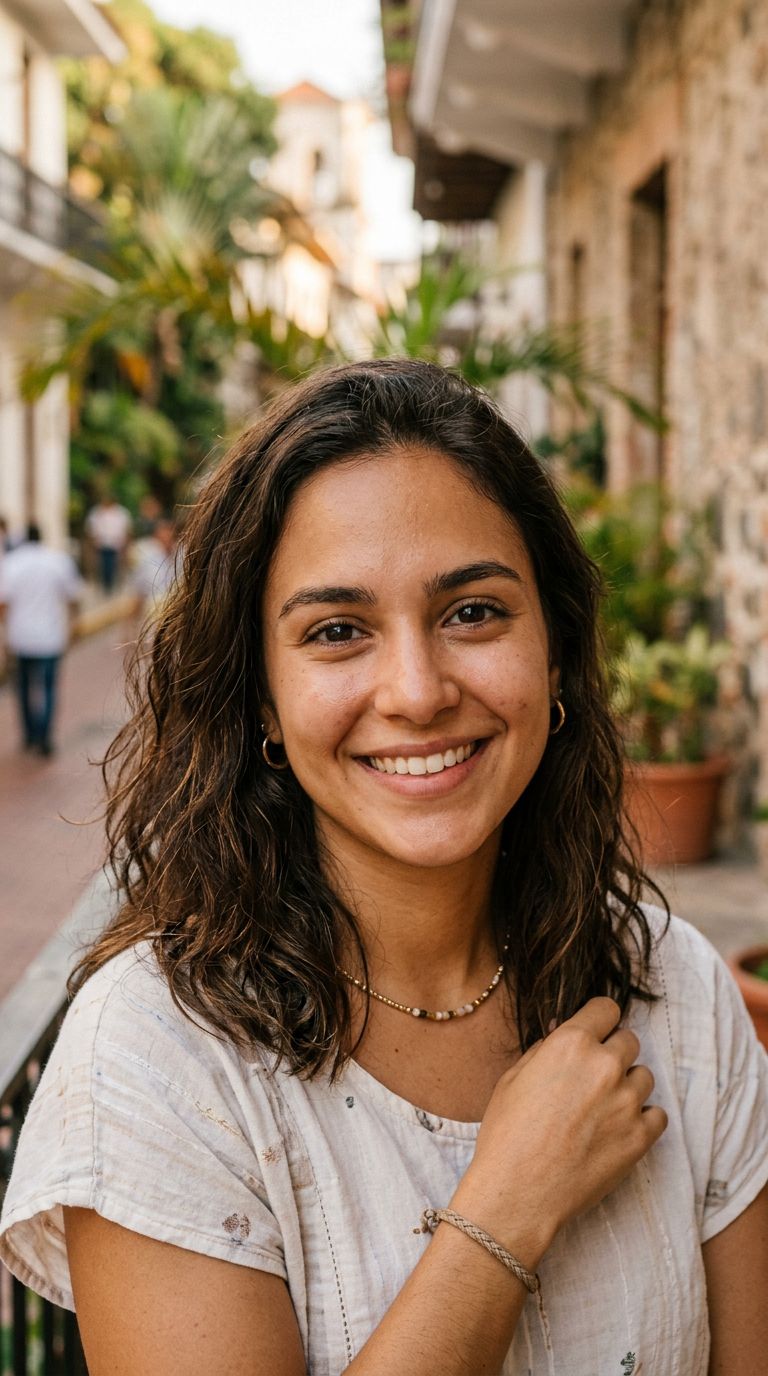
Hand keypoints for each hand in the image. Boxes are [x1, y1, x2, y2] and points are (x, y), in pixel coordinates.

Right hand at [451, 998, 666, 1265]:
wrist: (517, 1192)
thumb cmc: (507, 1134)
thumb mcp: (514, 1077)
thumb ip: (546, 1049)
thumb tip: (564, 1035)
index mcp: (571, 1043)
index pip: (606, 1009)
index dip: (599, 1020)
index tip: (596, 1032)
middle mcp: (605, 1066)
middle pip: (629, 1041)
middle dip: (613, 1054)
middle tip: (594, 1078)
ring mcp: (627, 1102)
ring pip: (645, 1076)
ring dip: (628, 1086)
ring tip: (603, 1109)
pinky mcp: (641, 1137)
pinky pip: (656, 1115)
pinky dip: (642, 1119)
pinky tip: (617, 1130)